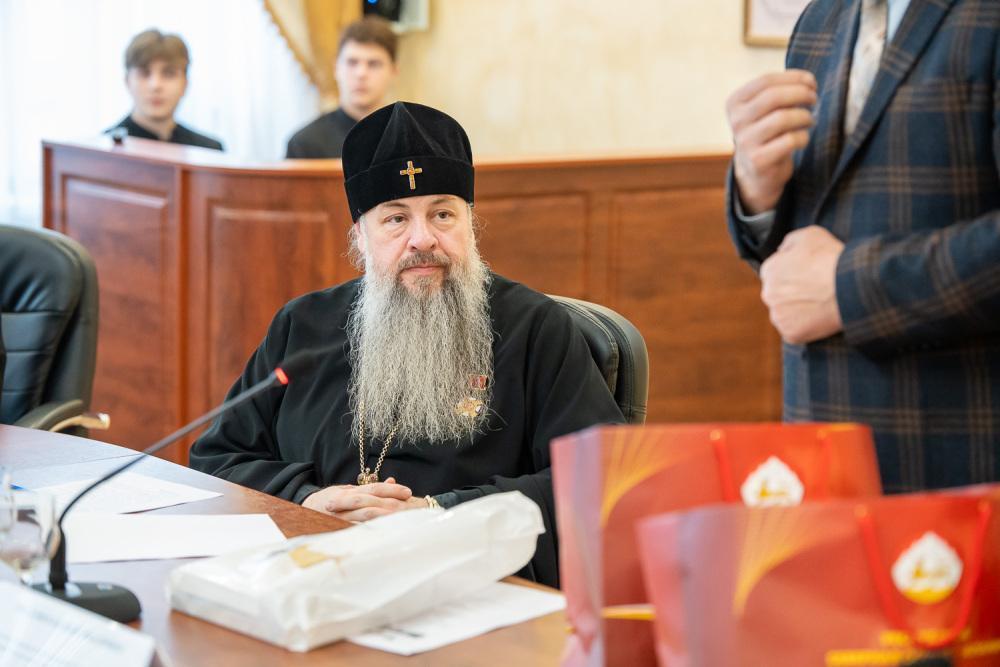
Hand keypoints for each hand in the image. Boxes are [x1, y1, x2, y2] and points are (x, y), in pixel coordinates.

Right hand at [302, 478, 425, 521]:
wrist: (302, 512)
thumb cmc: (329, 500)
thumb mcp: (347, 490)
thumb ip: (368, 488)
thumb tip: (391, 481)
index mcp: (349, 492)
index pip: (374, 489)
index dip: (392, 490)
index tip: (408, 492)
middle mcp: (344, 504)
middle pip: (372, 502)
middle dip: (392, 504)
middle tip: (410, 507)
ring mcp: (340, 519)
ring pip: (365, 517)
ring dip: (384, 518)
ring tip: (400, 520)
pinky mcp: (337, 532)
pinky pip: (356, 532)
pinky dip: (369, 532)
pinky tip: (383, 534)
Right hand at [726, 70, 816, 213]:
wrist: (755, 172)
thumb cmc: (765, 133)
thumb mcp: (762, 110)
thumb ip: (778, 92)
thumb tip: (808, 81)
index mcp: (735, 103)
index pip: (766, 81)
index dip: (794, 78)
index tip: (811, 82)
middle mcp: (737, 121)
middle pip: (774, 97)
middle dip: (801, 94)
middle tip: (814, 99)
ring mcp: (745, 142)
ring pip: (783, 118)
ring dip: (804, 116)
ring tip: (810, 120)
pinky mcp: (758, 160)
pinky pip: (789, 140)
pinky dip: (803, 137)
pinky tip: (803, 138)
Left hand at [760, 226, 844, 343]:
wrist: (849, 286)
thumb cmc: (831, 258)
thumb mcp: (810, 234)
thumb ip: (790, 241)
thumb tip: (781, 250)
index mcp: (769, 270)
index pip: (774, 273)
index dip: (793, 274)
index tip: (808, 275)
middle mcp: (768, 294)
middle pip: (778, 295)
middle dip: (793, 293)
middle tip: (815, 291)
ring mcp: (778, 316)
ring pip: (785, 314)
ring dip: (797, 311)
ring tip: (820, 305)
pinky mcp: (790, 333)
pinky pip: (795, 331)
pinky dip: (806, 328)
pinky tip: (820, 319)